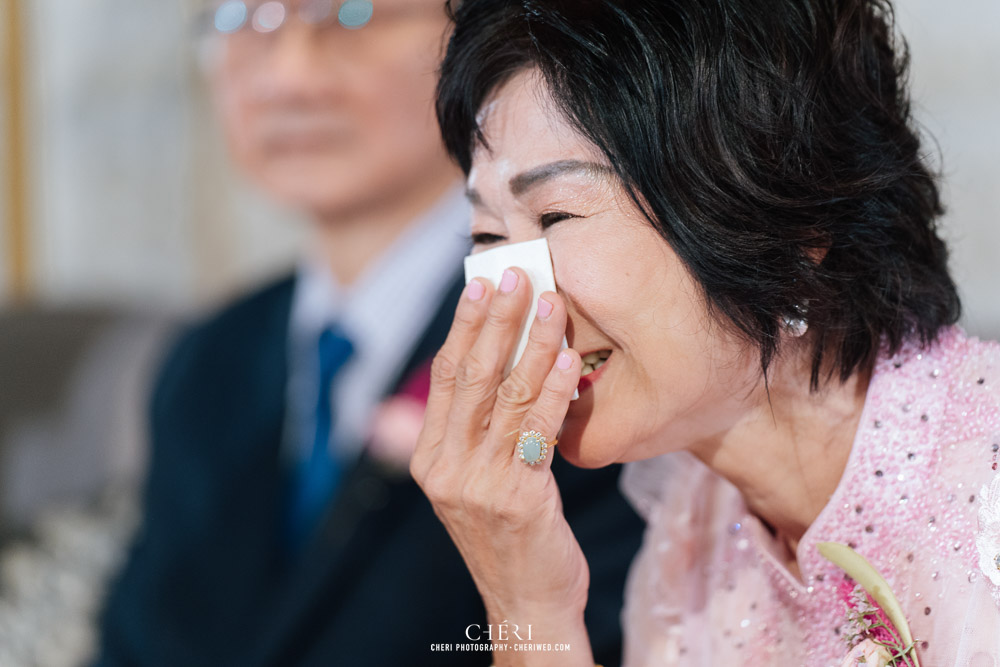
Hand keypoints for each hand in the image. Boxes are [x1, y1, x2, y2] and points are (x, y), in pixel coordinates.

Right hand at [411, 268, 593, 664]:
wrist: (527, 602)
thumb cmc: (511, 534)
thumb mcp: (477, 482)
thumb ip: (476, 432)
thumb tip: (496, 364)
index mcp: (430, 458)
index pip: (445, 377)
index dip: (462, 327)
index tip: (478, 285)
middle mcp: (446, 468)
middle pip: (472, 376)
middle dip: (495, 320)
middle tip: (515, 274)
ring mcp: (478, 484)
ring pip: (507, 396)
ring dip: (532, 344)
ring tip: (550, 303)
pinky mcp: (517, 498)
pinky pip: (538, 431)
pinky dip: (555, 390)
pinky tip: (569, 359)